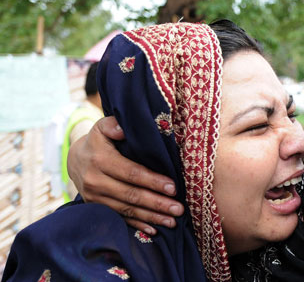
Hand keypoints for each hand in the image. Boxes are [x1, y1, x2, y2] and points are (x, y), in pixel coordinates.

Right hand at [67, 116, 183, 234]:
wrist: (75, 159)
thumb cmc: (98, 141)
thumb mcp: (102, 127)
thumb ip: (113, 125)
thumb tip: (123, 128)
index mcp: (100, 160)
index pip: (131, 173)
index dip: (152, 181)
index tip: (173, 188)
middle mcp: (95, 181)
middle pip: (131, 195)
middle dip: (157, 203)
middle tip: (179, 209)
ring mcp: (95, 198)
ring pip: (127, 210)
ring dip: (151, 217)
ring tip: (172, 221)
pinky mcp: (97, 208)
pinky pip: (119, 218)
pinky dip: (137, 225)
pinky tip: (154, 229)